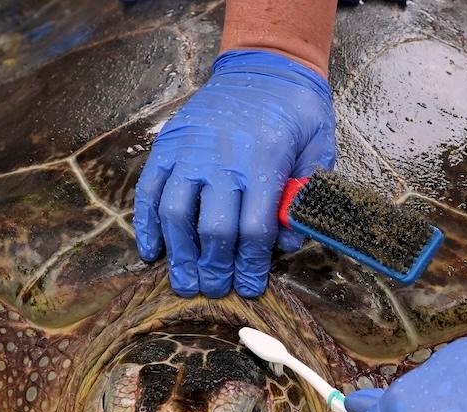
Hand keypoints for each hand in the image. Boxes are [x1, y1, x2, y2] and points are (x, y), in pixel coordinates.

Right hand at [132, 49, 335, 297]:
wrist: (264, 65)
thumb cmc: (295, 109)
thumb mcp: (319, 145)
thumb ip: (305, 194)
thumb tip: (287, 242)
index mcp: (264, 158)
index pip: (254, 228)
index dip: (252, 265)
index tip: (250, 286)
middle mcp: (223, 157)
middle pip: (214, 228)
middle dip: (215, 268)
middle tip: (216, 290)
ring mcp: (190, 151)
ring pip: (176, 214)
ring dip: (179, 255)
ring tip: (185, 281)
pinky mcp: (167, 146)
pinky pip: (150, 191)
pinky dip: (147, 225)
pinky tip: (152, 251)